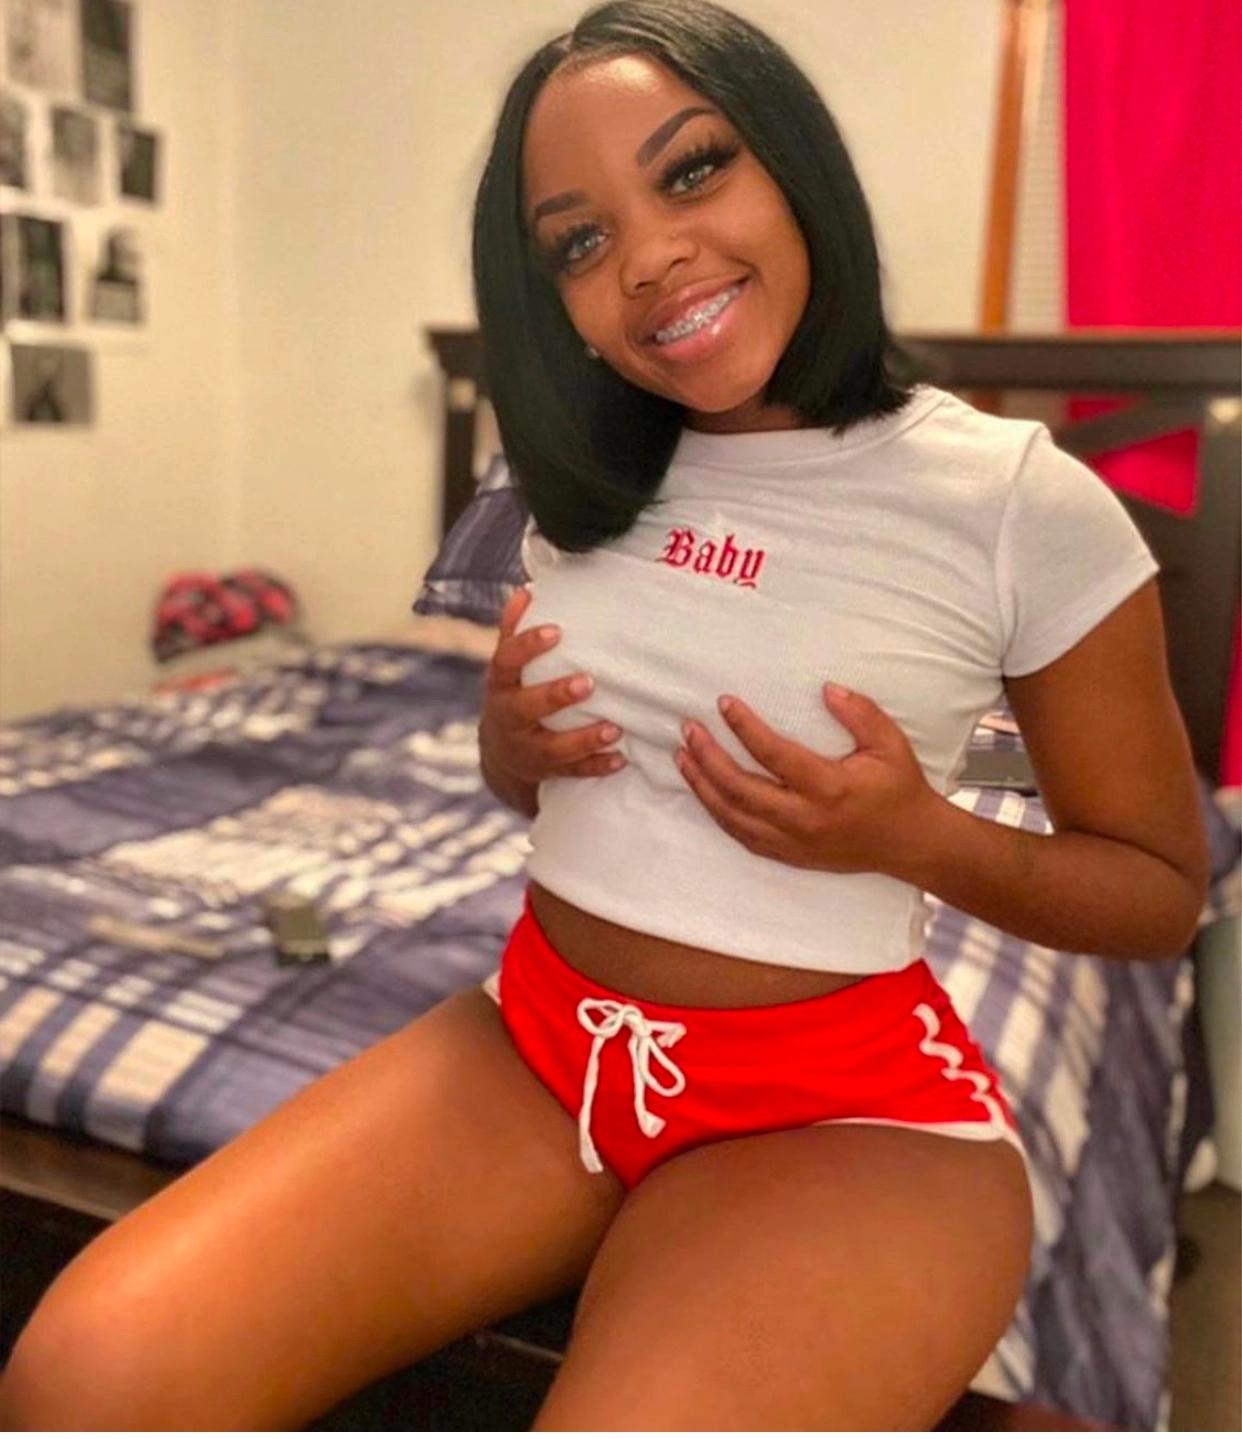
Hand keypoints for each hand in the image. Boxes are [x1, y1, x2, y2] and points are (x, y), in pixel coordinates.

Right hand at [479, 587, 625, 784]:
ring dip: (584, 739)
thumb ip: (514, 630)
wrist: (501, 754)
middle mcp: (509, 718)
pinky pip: (571, 772)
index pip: (507, 662)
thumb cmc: (512, 695)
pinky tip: (619, 759)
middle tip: (588, 682)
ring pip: (552, 748)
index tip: (556, 631)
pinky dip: (595, 767)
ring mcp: (527, 748)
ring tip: (614, 728)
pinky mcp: (546, 771)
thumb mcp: (506, 667)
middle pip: (526, 707)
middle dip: (555, 696)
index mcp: (500, 686)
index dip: (528, 646)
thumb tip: (526, 590)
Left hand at [674, 683, 937, 875]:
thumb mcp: (891, 744)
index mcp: (829, 788)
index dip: (745, 728)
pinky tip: (702, 790)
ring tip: (682, 756)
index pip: (774, 755)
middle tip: (688, 729)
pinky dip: (717, 813)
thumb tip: (826, 689)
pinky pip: (742, 836)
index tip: (724, 703)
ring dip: (703, 786)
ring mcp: (793, 842)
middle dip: (708, 757)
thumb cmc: (899, 788)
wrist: (910, 843)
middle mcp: (804, 819)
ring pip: (733, 816)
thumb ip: (860, 713)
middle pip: (741, 789)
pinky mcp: (789, 855)